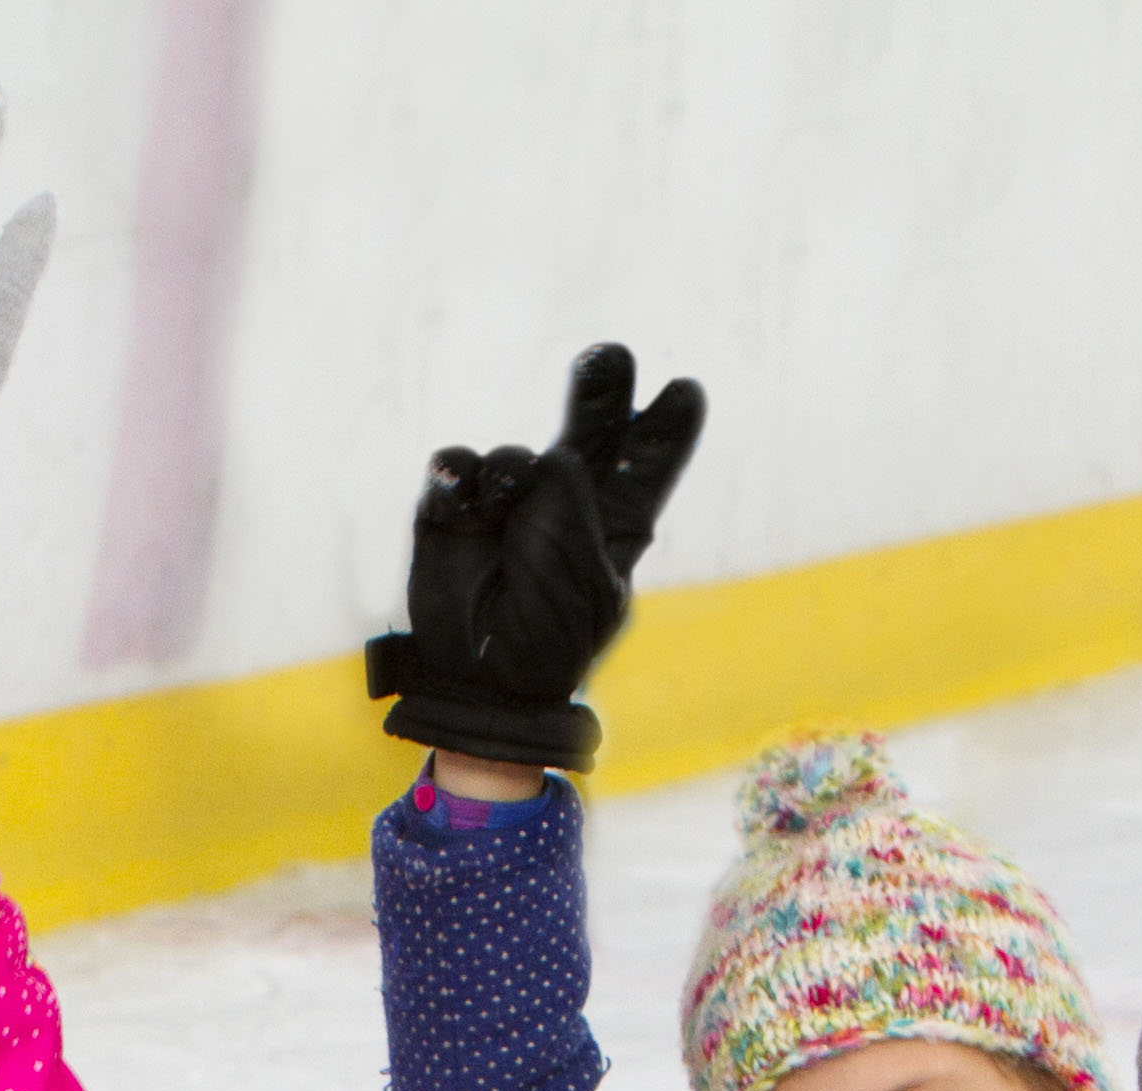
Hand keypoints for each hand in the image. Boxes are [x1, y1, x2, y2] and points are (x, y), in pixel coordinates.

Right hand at [363, 341, 707, 773]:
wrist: (479, 682)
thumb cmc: (545, 645)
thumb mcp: (583, 590)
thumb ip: (574, 520)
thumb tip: (553, 459)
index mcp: (614, 524)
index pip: (644, 465)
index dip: (666, 428)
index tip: (686, 392)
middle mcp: (564, 502)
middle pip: (590, 427)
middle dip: (602, 388)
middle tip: (611, 356)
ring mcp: (508, 501)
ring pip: (514, 456)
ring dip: (511, 478)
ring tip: (502, 514)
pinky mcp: (455, 508)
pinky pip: (457, 467)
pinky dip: (460, 480)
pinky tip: (467, 504)